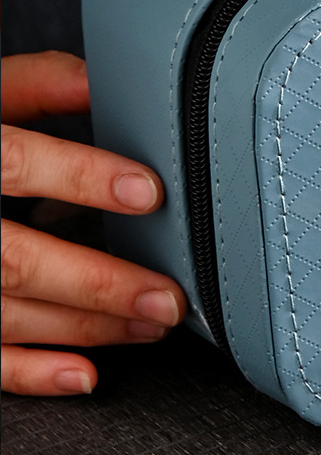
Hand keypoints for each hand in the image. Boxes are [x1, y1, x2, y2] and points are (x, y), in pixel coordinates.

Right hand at [2, 52, 186, 395]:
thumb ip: (39, 86)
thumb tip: (112, 79)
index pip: (10, 160)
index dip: (79, 175)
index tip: (150, 192)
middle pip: (11, 258)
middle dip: (97, 283)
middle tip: (169, 298)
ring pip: (2, 315)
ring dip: (83, 329)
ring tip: (152, 326)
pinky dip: (29, 373)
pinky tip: (85, 374)